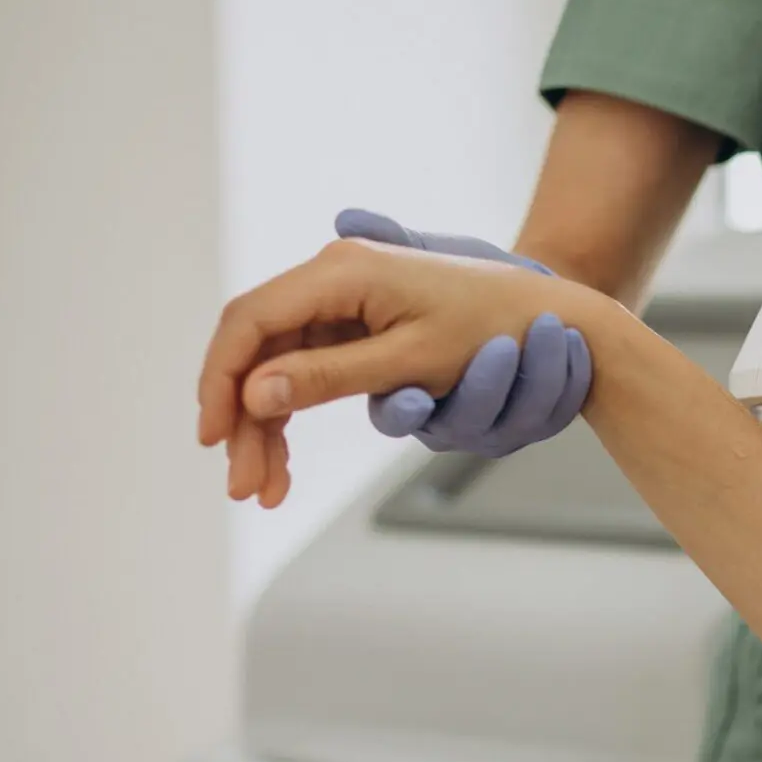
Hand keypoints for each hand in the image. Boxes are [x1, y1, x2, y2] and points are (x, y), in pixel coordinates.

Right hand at [198, 239, 604, 505]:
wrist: (549, 315)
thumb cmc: (492, 330)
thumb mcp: (410, 361)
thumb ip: (328, 376)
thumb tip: (254, 394)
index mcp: (341, 272)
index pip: (250, 321)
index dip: (222, 382)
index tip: (213, 438)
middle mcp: (333, 278)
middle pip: (259, 350)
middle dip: (243, 421)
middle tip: (242, 486)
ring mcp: (345, 302)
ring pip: (280, 367)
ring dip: (268, 429)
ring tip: (266, 489)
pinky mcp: (359, 326)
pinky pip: (310, 370)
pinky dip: (300, 415)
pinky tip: (287, 462)